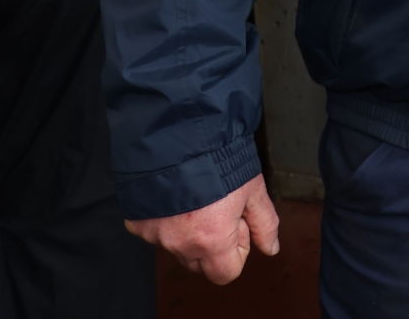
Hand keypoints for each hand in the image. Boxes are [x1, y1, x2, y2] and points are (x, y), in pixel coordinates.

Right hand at [126, 174, 280, 283]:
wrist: (179, 135)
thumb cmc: (219, 159)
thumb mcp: (253, 190)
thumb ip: (265, 223)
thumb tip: (271, 248)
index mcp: (212, 241)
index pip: (227, 273)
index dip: (238, 250)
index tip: (237, 222)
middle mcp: (180, 244)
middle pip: (201, 264)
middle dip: (214, 244)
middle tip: (219, 209)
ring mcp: (155, 235)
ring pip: (178, 248)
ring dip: (190, 232)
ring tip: (199, 197)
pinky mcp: (137, 224)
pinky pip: (156, 232)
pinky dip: (167, 220)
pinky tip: (177, 195)